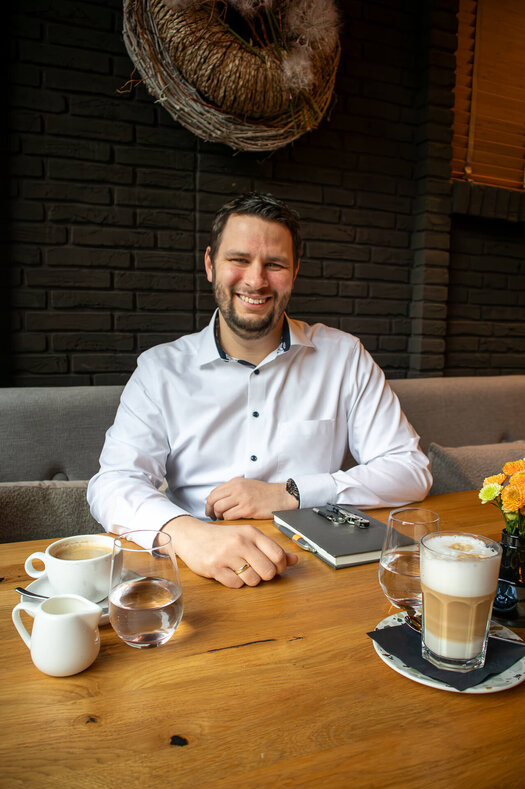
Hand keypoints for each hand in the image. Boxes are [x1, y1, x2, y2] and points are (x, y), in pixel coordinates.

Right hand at [161, 515, 297, 587]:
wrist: (192, 535)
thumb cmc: (223, 537)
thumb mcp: (248, 537)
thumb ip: (271, 548)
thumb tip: (294, 560)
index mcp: (251, 533)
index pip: (278, 555)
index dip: (280, 567)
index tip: (274, 568)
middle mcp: (240, 542)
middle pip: (268, 571)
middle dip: (265, 575)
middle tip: (257, 571)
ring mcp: (226, 555)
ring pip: (252, 580)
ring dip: (249, 580)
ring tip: (241, 570)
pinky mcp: (214, 567)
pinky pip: (235, 584)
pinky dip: (235, 582)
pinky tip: (228, 572)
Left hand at [205, 477, 298, 519]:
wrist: (281, 496)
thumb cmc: (264, 493)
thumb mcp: (246, 485)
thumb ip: (232, 490)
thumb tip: (217, 501)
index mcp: (235, 482)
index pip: (214, 492)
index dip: (209, 503)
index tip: (210, 510)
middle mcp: (237, 488)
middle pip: (213, 500)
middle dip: (210, 511)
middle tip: (213, 517)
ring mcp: (242, 498)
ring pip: (219, 508)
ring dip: (218, 516)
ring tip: (222, 520)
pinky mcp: (248, 509)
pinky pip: (229, 516)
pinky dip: (227, 520)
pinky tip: (231, 521)